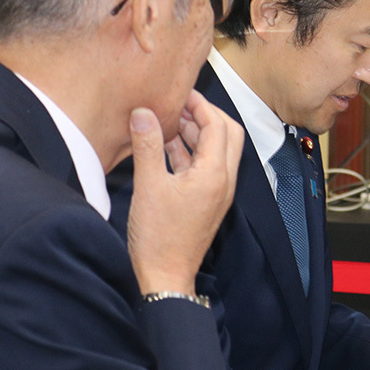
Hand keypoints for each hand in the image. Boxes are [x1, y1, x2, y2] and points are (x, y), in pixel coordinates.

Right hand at [127, 90, 241, 294]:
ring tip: (167, 121)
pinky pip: (203, 167)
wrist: (165, 276)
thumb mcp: (148, 186)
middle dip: (205, 116)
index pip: (219, 126)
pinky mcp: (205, 200)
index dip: (201, 105)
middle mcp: (224, 180)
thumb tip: (143, 112)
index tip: (181, 92)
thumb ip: (147, 146)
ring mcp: (216, 191)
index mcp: (216, 173)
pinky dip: (189, 152)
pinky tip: (165, 146)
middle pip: (226, 135)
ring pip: (215, 151)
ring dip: (195, 134)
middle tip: (178, 105)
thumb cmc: (158, 237)